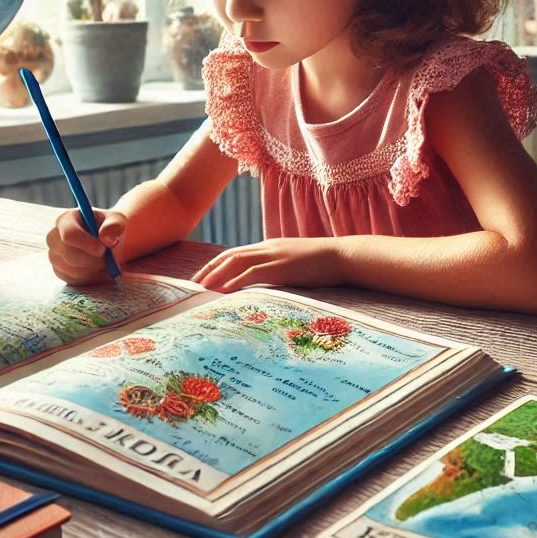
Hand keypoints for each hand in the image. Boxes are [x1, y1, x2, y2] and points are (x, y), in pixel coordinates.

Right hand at [47, 208, 125, 284]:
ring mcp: (54, 256)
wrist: (108, 243)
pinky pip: (73, 280)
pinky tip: (99, 269)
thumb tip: (105, 238)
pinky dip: (90, 278)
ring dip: (94, 269)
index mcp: (66, 220)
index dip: (85, 243)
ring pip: (72, 270)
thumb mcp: (118, 221)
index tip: (103, 249)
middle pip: (68, 254)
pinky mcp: (59, 271)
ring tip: (106, 262)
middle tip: (109, 258)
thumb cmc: (110, 229)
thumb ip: (114, 226)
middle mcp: (54, 237)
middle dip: (92, 259)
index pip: (69, 233)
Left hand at [193, 238, 342, 292]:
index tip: (202, 277)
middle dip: (209, 269)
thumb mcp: (294, 265)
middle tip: (193, 285)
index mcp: (269, 247)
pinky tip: (226, 290)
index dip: (216, 264)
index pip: (235, 253)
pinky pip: (254, 272)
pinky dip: (238, 280)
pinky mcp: (283, 266)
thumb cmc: (323, 264)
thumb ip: (278, 269)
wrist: (343, 256)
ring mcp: (275, 255)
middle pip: (230, 255)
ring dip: (217, 275)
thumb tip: (265, 283)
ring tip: (203, 288)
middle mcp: (267, 248)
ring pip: (237, 262)